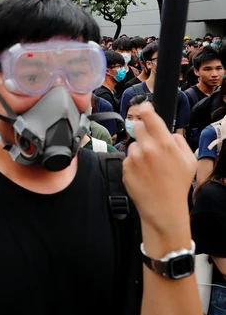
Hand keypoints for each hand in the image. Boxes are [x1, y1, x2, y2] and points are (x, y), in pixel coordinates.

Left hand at [122, 103, 195, 233]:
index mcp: (165, 144)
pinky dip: (133, 163)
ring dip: (139, 150)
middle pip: (137, 127)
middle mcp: (147, 148)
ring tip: (149, 166)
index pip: (149, 117)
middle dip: (143, 132)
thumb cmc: (178, 184)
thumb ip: (178, 141)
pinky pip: (127, 158)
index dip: (145, 108)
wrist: (163, 208)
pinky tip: (143, 174)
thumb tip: (167, 132)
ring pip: (132, 144)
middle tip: (151, 145)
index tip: (143, 106)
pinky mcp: (125, 168)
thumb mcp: (189, 161)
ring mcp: (134, 158)